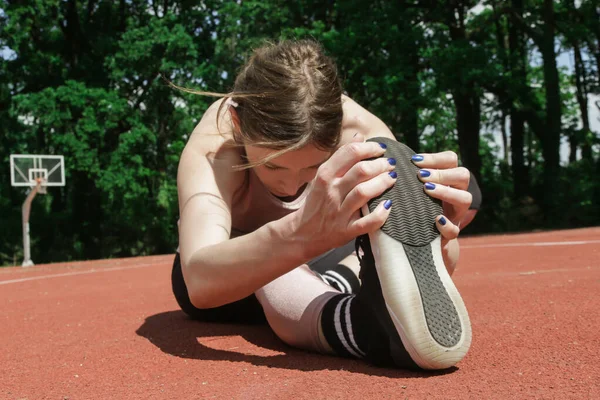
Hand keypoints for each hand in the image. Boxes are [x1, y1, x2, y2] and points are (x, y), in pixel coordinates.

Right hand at [291, 134, 396, 258]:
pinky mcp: (346, 231)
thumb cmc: (317, 202)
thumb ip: (342, 156)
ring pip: (363, 193)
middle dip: (380, 164)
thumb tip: (360, 136)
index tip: (381, 148)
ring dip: (382, 183)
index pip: (350, 153)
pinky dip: (380, 214)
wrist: (302, 233)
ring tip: (392, 178)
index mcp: (325, 175)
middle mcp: (331, 192)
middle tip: (390, 164)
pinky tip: (388, 205)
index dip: (370, 148)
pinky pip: (367, 222)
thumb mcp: (324, 176)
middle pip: (360, 171)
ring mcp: (339, 212)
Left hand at [411, 151, 471, 240]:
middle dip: (441, 173)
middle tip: (421, 175)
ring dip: (446, 191)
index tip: (414, 160)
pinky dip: (446, 225)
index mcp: (448, 178)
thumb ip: (410, 174)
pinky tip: (435, 219)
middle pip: (463, 174)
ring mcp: (456, 213)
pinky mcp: (451, 233)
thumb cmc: (414, 203)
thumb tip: (392, 155)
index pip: (451, 159)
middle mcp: (457, 192)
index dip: (435, 158)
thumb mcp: (414, 188)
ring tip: (427, 189)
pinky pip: (454, 230)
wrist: (421, 236)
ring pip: (466, 198)